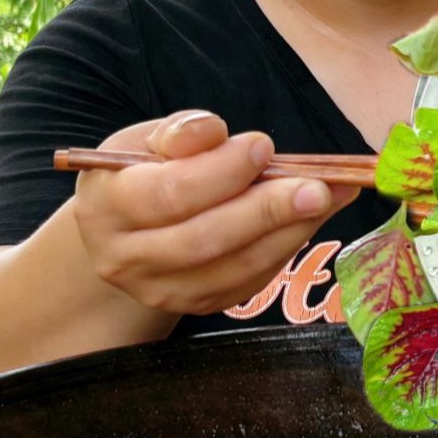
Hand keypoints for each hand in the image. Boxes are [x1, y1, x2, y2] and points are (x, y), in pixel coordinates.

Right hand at [69, 110, 358, 315]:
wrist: (124, 232)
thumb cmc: (141, 172)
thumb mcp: (146, 139)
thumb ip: (180, 133)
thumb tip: (215, 131)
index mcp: (106, 206)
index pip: (168, 194)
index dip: (221, 172)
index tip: (263, 146)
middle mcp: (127, 258)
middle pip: (205, 240)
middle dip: (267, 211)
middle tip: (318, 186)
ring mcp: (162, 291)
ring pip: (234, 268)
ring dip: (289, 232)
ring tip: (330, 198)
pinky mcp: (197, 306)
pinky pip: (250, 281)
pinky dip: (285, 248)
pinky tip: (310, 218)